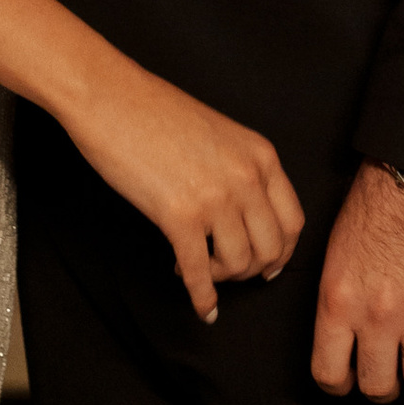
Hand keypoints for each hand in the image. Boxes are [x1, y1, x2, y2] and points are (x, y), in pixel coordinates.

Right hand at [65, 61, 302, 322]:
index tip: (269, 265)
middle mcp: (246, 178)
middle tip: (230, 273)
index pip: (292, 221)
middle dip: (251, 270)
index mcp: (261, 156)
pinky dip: (202, 296)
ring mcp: (215, 198)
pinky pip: (199, 272)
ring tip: (201, 270)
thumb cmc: (155, 112)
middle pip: (269, 249)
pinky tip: (201, 306)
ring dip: (222, 278)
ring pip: (237, 264)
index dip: (281, 252)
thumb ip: (241, 169)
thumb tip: (246, 213)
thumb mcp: (220, 134)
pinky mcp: (179, 215)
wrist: (111, 98)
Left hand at [312, 164, 403, 401]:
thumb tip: (340, 332)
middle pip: (377, 387)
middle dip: (381, 389)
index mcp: (338, 301)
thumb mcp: (335, 251)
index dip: (338, 385)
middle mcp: (376, 316)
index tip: (347, 382)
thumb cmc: (376, 204)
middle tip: (387, 376)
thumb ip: (337, 297)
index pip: (328, 373)